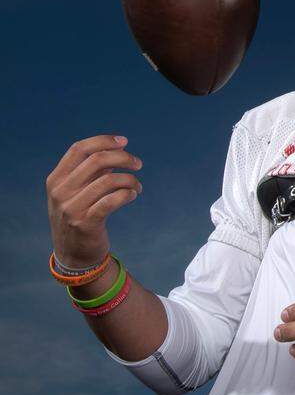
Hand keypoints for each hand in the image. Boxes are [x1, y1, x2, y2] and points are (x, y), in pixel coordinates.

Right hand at [46, 135, 142, 266]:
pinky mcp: (86, 223)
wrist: (72, 253)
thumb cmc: (79, 215)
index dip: (103, 141)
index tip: (124, 142)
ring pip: (108, 180)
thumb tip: (117, 149)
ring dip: (130, 179)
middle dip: (123, 158)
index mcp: (56, 179)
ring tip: (137, 186)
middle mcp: (60, 191)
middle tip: (138, 164)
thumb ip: (90, 172)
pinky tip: (133, 195)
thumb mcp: (74, 192)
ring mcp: (71, 208)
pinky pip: (112, 200)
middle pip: (97, 160)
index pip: (79, 149)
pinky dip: (127, 193)